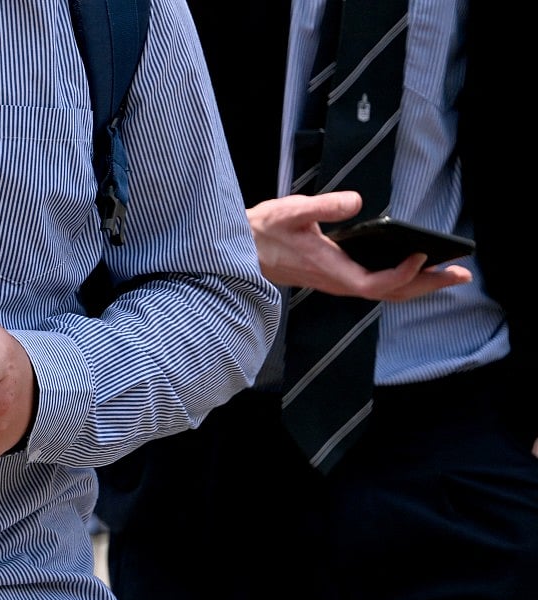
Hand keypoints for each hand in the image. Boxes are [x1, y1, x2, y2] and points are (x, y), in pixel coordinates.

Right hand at [248, 191, 471, 300]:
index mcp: (330, 270)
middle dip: (427, 285)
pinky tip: (413, 271)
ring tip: (447, 275)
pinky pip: (375, 286)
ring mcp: (337, 282)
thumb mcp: (292, 210)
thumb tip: (357, 202)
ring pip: (385, 293)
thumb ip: (325, 204)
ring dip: (418, 285)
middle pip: (389, 293)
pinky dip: (400, 282)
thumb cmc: (264, 231)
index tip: (423, 254)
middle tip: (461, 274)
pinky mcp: (335, 278)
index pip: (375, 283)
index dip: (402, 273)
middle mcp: (337, 282)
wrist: (242, 249)